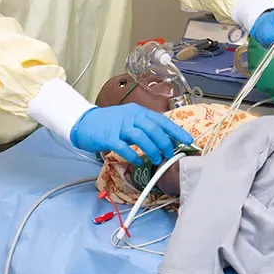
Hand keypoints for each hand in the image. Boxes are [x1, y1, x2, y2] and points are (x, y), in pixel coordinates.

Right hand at [70, 104, 193, 165]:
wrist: (84, 121)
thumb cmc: (110, 122)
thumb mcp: (130, 119)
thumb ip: (145, 127)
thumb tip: (165, 139)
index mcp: (139, 111)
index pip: (162, 120)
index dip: (177, 131)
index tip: (189, 140)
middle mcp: (131, 117)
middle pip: (154, 129)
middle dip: (165, 143)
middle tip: (170, 155)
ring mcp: (119, 126)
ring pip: (141, 137)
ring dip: (151, 150)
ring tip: (156, 160)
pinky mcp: (109, 138)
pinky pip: (124, 147)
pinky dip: (133, 156)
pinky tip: (137, 161)